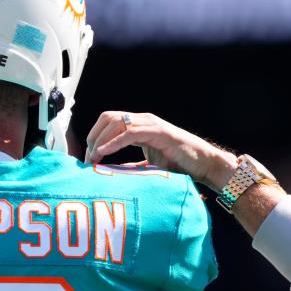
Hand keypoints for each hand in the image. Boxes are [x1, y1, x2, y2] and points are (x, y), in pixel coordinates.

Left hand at [85, 111, 237, 191]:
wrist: (203, 165)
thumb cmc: (180, 165)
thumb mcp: (148, 165)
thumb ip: (131, 166)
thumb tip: (110, 173)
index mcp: (140, 125)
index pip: (109, 121)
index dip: (95, 136)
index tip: (88, 156)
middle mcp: (144, 120)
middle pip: (108, 117)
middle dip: (93, 136)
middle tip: (88, 157)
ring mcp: (151, 124)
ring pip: (116, 122)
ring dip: (100, 140)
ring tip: (93, 157)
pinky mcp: (158, 132)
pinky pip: (130, 133)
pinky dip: (113, 142)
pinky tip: (104, 153)